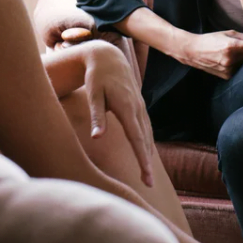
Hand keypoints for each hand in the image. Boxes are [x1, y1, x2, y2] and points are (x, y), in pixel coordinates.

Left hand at [75, 39, 154, 186]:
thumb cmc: (97, 77)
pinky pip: (146, 127)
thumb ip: (96, 116)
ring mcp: (140, 106)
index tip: (147, 177)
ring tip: (148, 174)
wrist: (108, 58)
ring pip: (147, 134)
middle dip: (147, 162)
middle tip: (148, 185)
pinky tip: (146, 152)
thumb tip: (97, 137)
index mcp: (127, 107)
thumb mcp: (93, 94)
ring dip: (148, 154)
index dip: (142, 159)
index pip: (137, 138)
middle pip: (145, 140)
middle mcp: (137, 108)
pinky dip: (147, 142)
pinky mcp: (138, 106)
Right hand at [181, 30, 242, 79]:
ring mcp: (228, 70)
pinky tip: (233, 60)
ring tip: (239, 53)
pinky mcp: (227, 76)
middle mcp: (231, 60)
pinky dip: (239, 65)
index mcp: (231, 47)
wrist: (193, 51)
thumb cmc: (210, 39)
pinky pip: (239, 69)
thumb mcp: (227, 33)